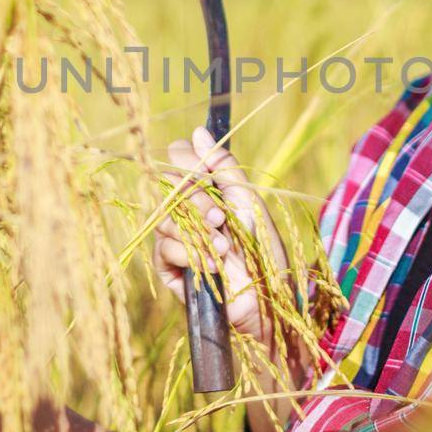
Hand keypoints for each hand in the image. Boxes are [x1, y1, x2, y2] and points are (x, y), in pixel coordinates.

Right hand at [153, 125, 287, 346]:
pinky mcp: (170, 267)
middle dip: (195, 200)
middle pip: (167, 184)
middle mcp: (187, 209)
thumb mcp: (248, 201)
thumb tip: (198, 130)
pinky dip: (189, 254)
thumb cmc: (264, 252)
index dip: (187, 161)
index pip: (178, 157)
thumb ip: (223, 167)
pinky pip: (163, 249)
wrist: (268, 301)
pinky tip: (214, 265)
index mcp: (206, 188)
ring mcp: (176, 237)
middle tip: (220, 218)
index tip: (205, 174)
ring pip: (162, 216)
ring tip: (224, 247)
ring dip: (196, 230)